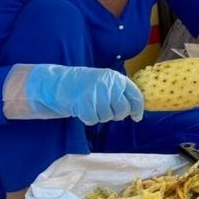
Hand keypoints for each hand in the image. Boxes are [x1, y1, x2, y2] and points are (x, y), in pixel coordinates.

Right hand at [5, 64, 143, 124]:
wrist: (61, 83)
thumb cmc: (86, 85)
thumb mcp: (106, 83)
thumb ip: (119, 93)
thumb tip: (135, 111)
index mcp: (116, 78)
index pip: (134, 95)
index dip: (137, 109)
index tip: (137, 117)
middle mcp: (108, 84)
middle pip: (122, 109)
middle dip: (116, 114)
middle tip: (106, 111)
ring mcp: (96, 93)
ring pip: (107, 116)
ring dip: (100, 116)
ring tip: (92, 106)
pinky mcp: (84, 102)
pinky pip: (93, 120)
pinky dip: (88, 118)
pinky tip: (83, 110)